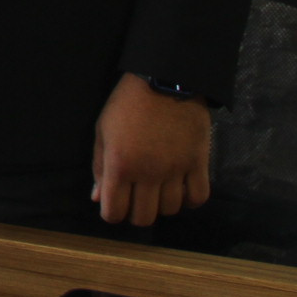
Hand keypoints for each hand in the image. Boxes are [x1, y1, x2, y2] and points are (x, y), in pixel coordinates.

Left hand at [91, 73, 212, 226]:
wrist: (165, 78)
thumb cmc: (126, 104)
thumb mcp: (103, 131)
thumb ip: (99, 167)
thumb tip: (97, 198)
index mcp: (120, 165)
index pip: (114, 212)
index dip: (111, 213)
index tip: (115, 204)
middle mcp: (148, 173)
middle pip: (143, 218)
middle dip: (136, 213)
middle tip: (137, 198)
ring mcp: (176, 170)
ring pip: (170, 210)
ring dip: (162, 205)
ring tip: (159, 190)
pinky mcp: (199, 163)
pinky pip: (199, 197)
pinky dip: (190, 200)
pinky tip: (182, 190)